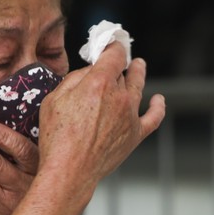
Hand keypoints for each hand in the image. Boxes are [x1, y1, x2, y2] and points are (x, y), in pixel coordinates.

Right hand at [34, 44, 164, 196]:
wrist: (70, 170)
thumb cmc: (58, 137)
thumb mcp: (54, 99)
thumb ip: (74, 80)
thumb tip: (89, 73)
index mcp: (99, 82)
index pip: (114, 54)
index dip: (112, 46)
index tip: (110, 44)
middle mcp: (120, 96)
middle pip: (122, 72)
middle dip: (117, 64)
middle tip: (114, 60)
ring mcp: (130, 115)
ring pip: (138, 88)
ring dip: (138, 74)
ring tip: (138, 66)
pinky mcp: (136, 134)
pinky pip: (154, 117)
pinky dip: (158, 107)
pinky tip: (159, 100)